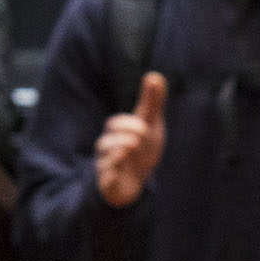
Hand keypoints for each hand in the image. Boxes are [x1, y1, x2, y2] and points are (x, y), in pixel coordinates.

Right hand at [93, 72, 167, 207]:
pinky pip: (105, 180)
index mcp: (116, 133)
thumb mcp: (149, 125)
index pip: (116, 124)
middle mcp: (108, 149)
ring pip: (104, 160)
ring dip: (117, 153)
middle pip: (106, 141)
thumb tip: (155, 75)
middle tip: (140, 137)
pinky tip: (119, 171)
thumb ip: (151, 103)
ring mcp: (108, 167)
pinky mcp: (110, 184)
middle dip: (123, 137)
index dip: (128, 124)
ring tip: (130, 149)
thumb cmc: (141, 149)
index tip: (144, 126)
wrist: (135, 182)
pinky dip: (110, 175)